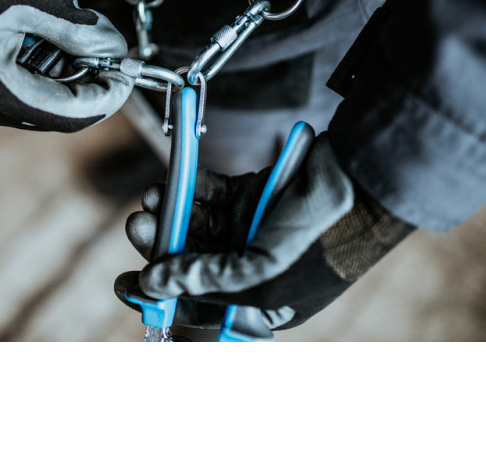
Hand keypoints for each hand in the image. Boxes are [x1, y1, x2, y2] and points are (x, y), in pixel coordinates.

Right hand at [0, 0, 132, 131]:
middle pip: (55, 110)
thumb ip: (77, 28)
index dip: (105, 97)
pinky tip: (58, 39)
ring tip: (87, 38)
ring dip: (71, 74)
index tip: (130, 75)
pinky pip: (23, 87)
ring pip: (42, 99)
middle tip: (116, 54)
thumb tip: (114, 49)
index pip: (66, 114)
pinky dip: (48, 68)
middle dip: (91, 83)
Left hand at [115, 134, 413, 328]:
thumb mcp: (261, 275)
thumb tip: (153, 284)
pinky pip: (211, 195)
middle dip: (162, 246)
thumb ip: (205, 281)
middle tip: (138, 227)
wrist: (359, 178)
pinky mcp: (252, 194)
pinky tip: (172, 184)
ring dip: (172, 215)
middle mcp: (252, 267)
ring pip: (197, 225)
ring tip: (152, 202)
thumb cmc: (322, 239)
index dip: (160, 296)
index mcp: (258, 301)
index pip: (199, 306)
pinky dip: (191, 190)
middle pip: (192, 261)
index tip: (126, 283)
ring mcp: (251, 228)